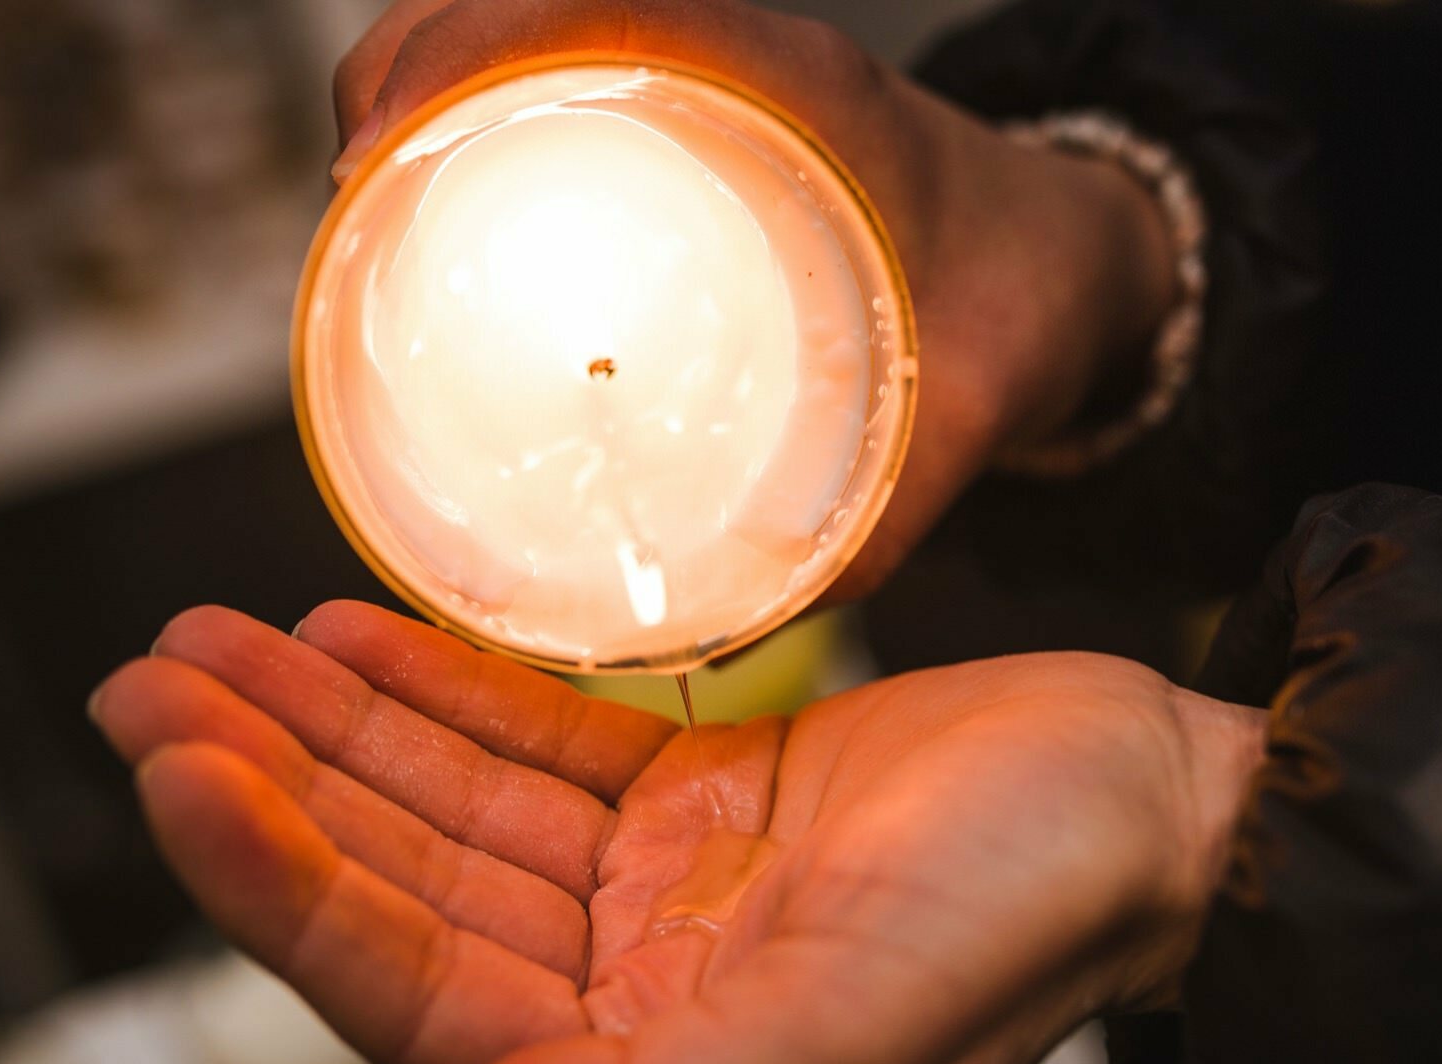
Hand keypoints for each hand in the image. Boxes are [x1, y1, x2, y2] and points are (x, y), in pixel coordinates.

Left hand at [90, 602, 1261, 1063]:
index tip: (185, 773)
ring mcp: (672, 892)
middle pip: (412, 891)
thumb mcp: (864, 1027)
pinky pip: (546, 748)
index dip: (288, 891)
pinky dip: (446, 695)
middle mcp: (647, 993)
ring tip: (212, 645)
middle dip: (276, 791)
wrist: (1155, 795)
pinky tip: (351, 639)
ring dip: (335, 733)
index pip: (422, 993)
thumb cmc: (1042, 908)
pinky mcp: (714, 799)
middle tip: (153, 684)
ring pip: (459, 811)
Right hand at [322, 0, 1175, 597]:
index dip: (457, 60)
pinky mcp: (706, 129)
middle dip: (408, 81)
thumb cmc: (1034, 304)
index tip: (374, 163)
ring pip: (529, 49)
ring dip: (433, 101)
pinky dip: (490, 131)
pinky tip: (456, 220)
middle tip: (356, 210)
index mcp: (798, 88)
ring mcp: (717, 87)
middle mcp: (745, 64)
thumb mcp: (976, 406)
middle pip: (519, 16)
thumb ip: (879, 520)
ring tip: (376, 216)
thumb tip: (727, 625)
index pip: (591, 13)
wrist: (1084, 258)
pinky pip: (571, 97)